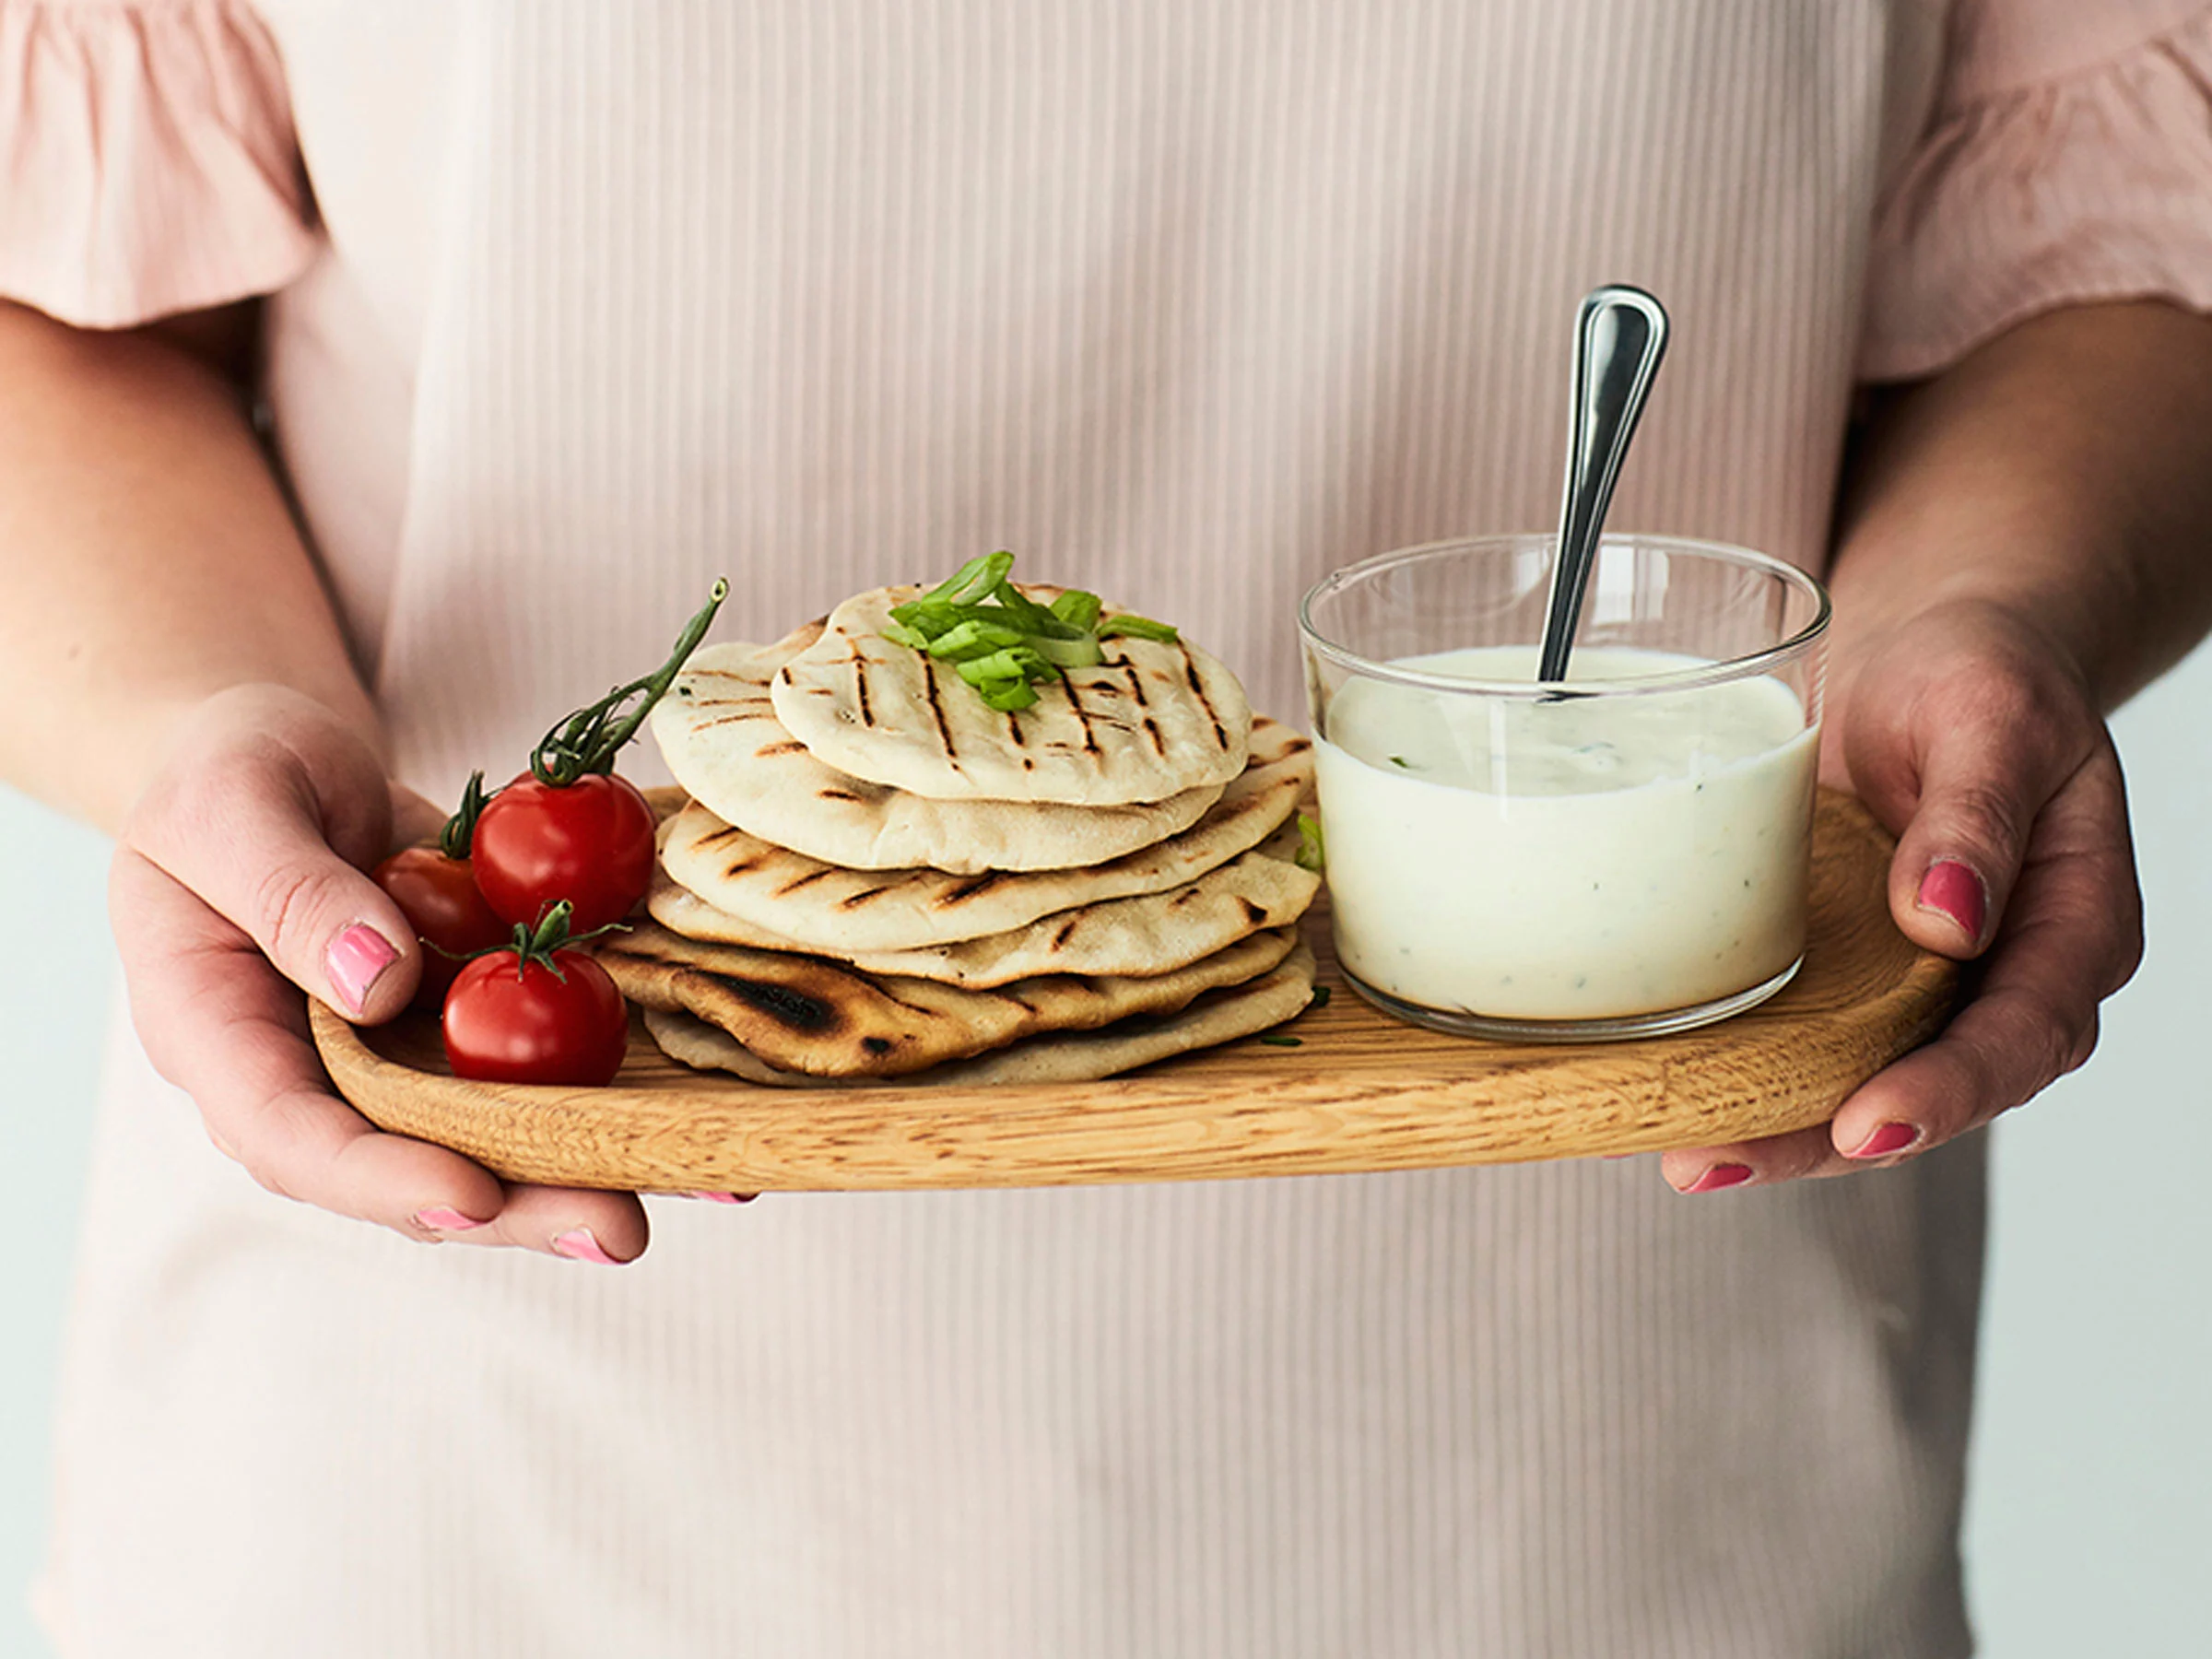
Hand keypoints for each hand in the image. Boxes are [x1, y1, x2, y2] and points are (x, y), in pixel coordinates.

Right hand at [110, 684, 652, 1259]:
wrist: (280, 752)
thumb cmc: (228, 769)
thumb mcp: (230, 804)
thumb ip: (288, 889)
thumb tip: (377, 981)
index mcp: (220, 1039)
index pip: (293, 1138)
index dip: (384, 1179)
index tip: (474, 1196)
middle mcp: (320, 1074)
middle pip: (415, 1164)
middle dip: (524, 1206)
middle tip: (622, 1228)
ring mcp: (407, 1054)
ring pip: (497, 1135)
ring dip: (598, 1165)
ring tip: (705, 1187)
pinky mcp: (475, 1023)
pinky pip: (549, 1064)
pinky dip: (631, 1087)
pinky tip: (718, 1111)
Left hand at [1661, 599, 2143, 1191]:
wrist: (1928, 650)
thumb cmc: (1976, 672)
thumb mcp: (1988, 714)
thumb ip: (1977, 811)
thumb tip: (1949, 921)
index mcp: (2072, 922)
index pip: (2025, 1033)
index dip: (1949, 1092)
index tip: (1869, 1123)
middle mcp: (2005, 975)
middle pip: (1936, 1089)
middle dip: (1831, 1140)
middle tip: (1723, 1159)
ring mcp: (1924, 984)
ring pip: (1863, 1083)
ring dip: (1778, 1129)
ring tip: (1684, 1153)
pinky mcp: (1852, 974)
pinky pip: (1809, 1040)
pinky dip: (1747, 1074)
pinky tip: (1669, 1096)